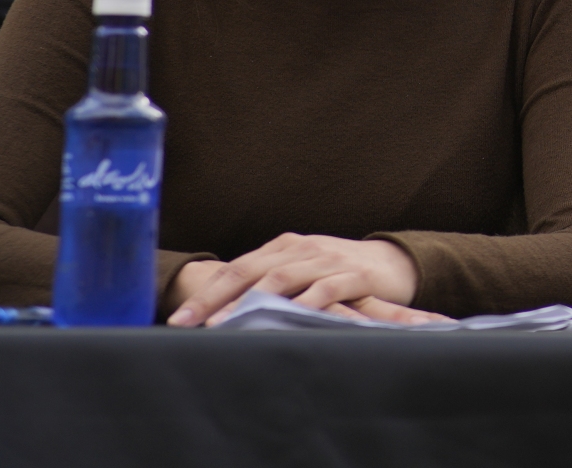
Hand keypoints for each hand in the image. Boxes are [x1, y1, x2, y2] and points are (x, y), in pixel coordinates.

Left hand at [165, 234, 420, 327]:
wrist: (393, 262)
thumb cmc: (338, 272)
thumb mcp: (300, 272)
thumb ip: (269, 284)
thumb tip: (222, 313)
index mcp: (283, 247)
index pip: (236, 269)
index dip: (205, 293)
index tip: (178, 319)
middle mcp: (301, 249)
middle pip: (250, 272)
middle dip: (214, 298)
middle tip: (187, 323)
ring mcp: (327, 259)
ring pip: (281, 279)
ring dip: (250, 302)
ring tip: (224, 324)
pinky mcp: (355, 275)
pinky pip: (326, 290)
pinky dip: (304, 304)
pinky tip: (286, 318)